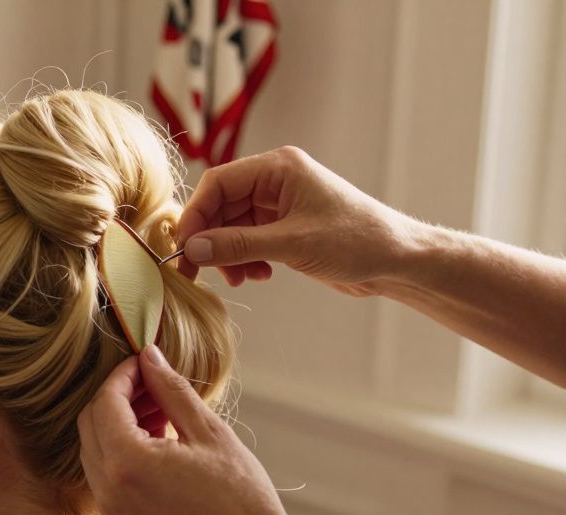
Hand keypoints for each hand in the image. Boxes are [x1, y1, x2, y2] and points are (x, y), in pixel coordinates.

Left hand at [77, 345, 311, 514]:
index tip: (144, 364)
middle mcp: (109, 490)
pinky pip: (105, 478)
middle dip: (116, 399)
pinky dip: (120, 455)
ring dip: (116, 426)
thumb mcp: (209, 432)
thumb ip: (171, 390)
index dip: (122, 377)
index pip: (105, 403)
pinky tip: (158, 447)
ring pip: (93, 451)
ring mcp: (111, 513)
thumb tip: (148, 356)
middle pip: (90, 425)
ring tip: (160, 415)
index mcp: (128, 463)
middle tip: (152, 386)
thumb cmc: (241, 496)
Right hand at [176, 146, 419, 297]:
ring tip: (239, 278)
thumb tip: (192, 249)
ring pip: (230, 227)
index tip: (184, 248)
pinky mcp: (284, 228)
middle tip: (196, 273)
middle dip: (210, 240)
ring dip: (227, 255)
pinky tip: (258, 276)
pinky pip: (246, 240)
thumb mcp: (292, 244)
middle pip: (220, 206)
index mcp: (278, 168)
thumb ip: (238, 246)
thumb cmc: (356, 241)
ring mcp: (279, 205)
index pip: (218, 183)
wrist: (397, 261)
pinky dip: (243, 260)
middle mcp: (276, 181)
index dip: (196, 215)